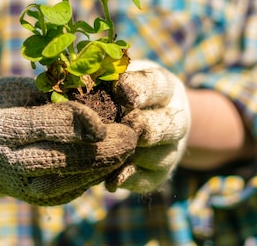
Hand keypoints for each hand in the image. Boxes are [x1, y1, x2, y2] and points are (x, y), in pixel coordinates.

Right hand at [0, 77, 137, 207]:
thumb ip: (47, 93)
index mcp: (1, 128)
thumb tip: (93, 87)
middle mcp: (8, 162)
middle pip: (63, 159)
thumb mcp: (10, 90)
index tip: (106, 117)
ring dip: (102, 167)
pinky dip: (91, 178)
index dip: (79, 122)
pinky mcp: (30, 198)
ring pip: (68, 182)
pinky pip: (66, 192)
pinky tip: (110, 162)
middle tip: (131, 135)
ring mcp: (19, 185)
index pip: (46, 125)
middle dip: (102, 149)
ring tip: (127, 149)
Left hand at [106, 60, 190, 192]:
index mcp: (165, 88)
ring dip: (133, 154)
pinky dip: (129, 180)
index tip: (120, 89)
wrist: (150, 118)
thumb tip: (81, 82)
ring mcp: (171, 148)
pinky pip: (148, 180)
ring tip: (107, 152)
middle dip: (141, 126)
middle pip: (166, 125)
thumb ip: (106, 78)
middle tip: (123, 123)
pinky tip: (110, 180)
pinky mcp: (160, 173)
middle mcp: (174, 119)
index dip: (140, 89)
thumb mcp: (120, 76)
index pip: (157, 85)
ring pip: (159, 156)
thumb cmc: (123, 92)